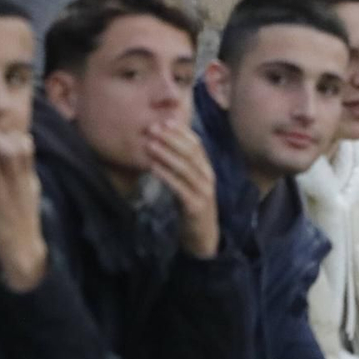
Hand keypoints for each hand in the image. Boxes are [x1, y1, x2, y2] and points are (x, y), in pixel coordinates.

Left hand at [0, 128, 47, 291]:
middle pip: (7, 152)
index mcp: (28, 180)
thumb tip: (20, 148)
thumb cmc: (23, 222)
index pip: (26, 148)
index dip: (10, 133)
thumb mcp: (29, 193)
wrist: (22, 252)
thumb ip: (24, 171)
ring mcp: (2, 195)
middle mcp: (17, 184)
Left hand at [144, 123, 219, 258]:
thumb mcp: (188, 184)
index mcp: (207, 169)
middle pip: (190, 152)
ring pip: (185, 167)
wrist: (203, 238)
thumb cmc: (191, 207)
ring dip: (166, 154)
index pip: (196, 144)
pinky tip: (153, 167)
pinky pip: (179, 187)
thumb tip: (165, 145)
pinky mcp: (195, 206)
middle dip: (171, 138)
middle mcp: (208, 177)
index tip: (164, 120)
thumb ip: (181, 167)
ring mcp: (203, 192)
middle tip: (152, 128)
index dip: (181, 131)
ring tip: (150, 144)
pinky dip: (166, 175)